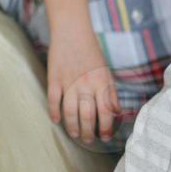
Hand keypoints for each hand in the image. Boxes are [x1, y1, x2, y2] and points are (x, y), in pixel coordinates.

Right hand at [47, 24, 119, 143]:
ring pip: (70, 111)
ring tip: (75, 134)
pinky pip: (53, 100)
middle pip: (87, 115)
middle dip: (88, 132)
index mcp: (101, 82)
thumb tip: (117, 112)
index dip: (105, 127)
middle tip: (88, 140)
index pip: (105, 111)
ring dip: (72, 126)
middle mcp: (86, 84)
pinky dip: (54, 112)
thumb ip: (111, 92)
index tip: (105, 137)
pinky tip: (56, 120)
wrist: (72, 31)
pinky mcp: (54, 78)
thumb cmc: (91, 52)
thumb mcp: (106, 71)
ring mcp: (68, 82)